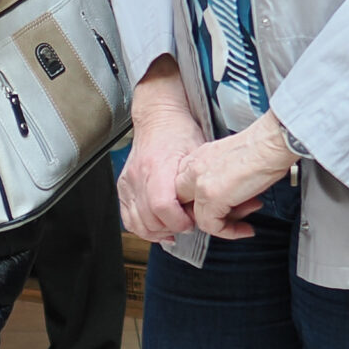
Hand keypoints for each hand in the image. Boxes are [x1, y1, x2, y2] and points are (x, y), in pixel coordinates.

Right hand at [119, 59, 209, 241]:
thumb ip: (204, 183)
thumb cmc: (179, 131)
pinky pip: (128, 218)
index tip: (191, 223)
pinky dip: (142, 228)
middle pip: (150, 219)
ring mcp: (128, 183)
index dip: (178, 221)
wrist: (158, 117)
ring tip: (174, 230)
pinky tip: (157, 228)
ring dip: (157, 232)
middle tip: (187, 225)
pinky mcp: (123, 187)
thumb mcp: (199, 154)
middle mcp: (138, 176)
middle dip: (172, 228)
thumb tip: (224, 208)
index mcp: (157, 167)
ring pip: (137, 223)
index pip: (162, 206)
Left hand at [173, 111, 295, 239]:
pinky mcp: (211, 196)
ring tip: (246, 218)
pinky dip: (229, 232)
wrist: (271, 143)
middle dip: (208, 213)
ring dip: (224, 223)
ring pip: (197, 216)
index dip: (203, 202)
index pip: (186, 188)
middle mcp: (193, 168)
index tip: (223, 208)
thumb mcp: (232, 161)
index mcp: (197, 158)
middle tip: (232, 215)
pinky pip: (211, 226)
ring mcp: (199, 182)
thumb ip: (220, 178)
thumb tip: (228, 200)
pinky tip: (245, 228)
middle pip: (186, 203)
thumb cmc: (262, 147)